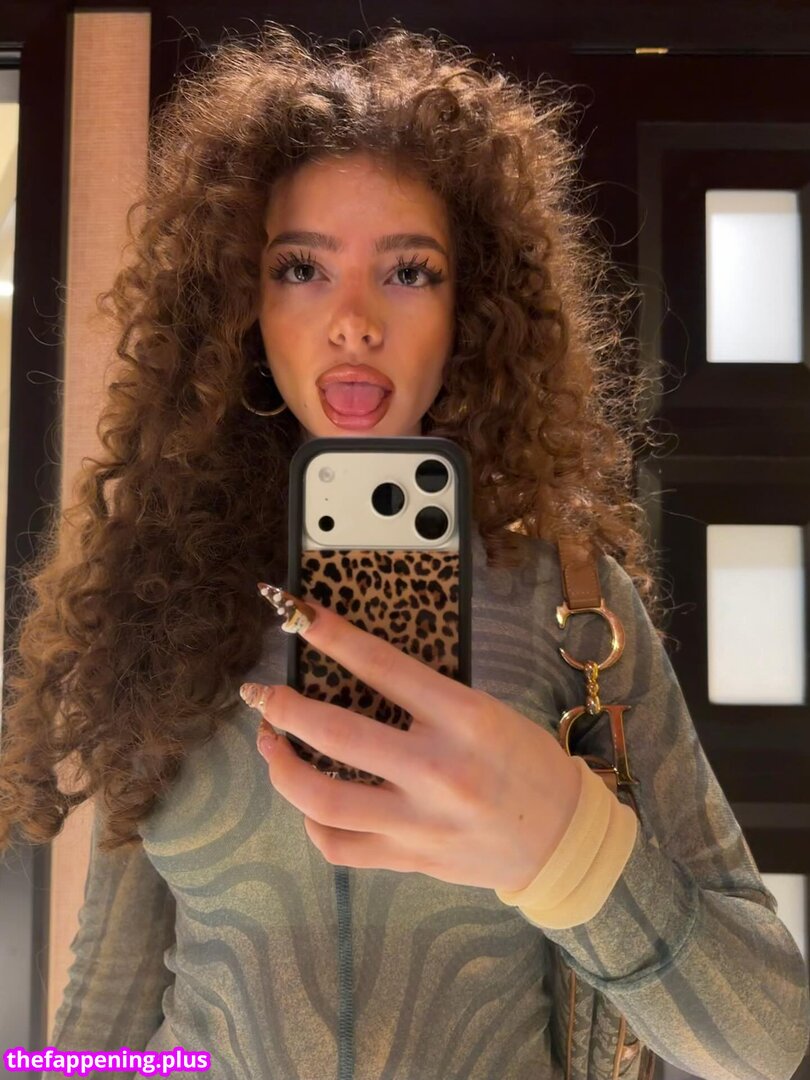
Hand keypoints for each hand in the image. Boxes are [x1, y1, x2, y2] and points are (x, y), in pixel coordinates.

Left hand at [242, 593, 581, 893]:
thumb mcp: (485, 712)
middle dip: (284, 709)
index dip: (331, 636)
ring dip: (281, 768)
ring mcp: (419, 821)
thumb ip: (425, 700)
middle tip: (262, 696)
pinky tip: (309, 802)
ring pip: (322, 799)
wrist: (561, 839)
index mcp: (463, 718)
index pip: (381, 666)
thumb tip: (351, 680)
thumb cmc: (526, 763)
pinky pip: (339, 846)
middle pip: (335, 734)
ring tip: (270, 745)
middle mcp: (437, 770)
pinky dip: (312, 822)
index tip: (298, 617)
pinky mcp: (409, 858)